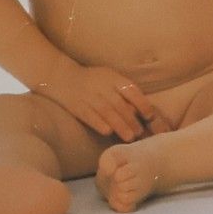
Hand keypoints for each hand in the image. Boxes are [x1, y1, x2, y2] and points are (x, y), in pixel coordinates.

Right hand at [36, 66, 169, 142]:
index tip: (150, 116)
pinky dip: (99, 124)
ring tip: (130, 137)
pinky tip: (108, 133)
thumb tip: (140, 108)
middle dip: (132, 120)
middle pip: (120, 105)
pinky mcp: (77, 106)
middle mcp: (102, 87)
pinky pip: (89, 116)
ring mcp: (89, 96)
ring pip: (107, 112)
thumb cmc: (92, 80)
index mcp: (113, 78)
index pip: (131, 90)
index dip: (142, 103)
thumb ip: (123, 89)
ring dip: (120, 125)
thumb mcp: (109, 77)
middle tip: (141, 133)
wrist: (62, 76)